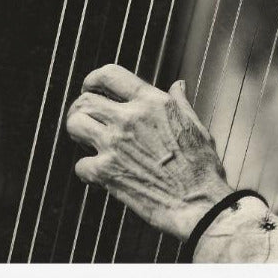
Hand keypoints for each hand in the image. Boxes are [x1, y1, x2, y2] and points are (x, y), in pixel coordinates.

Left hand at [65, 64, 233, 239]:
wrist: (199, 202)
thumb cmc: (202, 166)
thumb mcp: (196, 125)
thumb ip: (180, 102)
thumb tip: (178, 85)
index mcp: (153, 103)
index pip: (110, 75)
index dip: (94, 79)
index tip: (91, 87)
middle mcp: (131, 119)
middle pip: (85, 100)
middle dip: (81, 107)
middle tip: (86, 116)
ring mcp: (116, 144)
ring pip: (75, 124)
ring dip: (78, 131)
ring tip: (88, 139)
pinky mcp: (107, 172)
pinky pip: (80, 164)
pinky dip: (88, 169)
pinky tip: (101, 171)